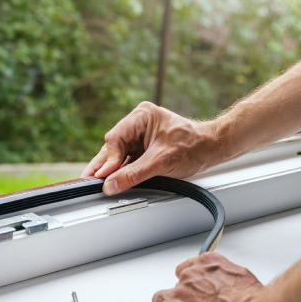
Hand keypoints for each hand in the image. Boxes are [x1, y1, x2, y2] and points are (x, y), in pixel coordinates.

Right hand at [81, 101, 219, 194]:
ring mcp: (140, 137)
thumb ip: (134, 174)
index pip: (115, 139)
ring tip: (95, 183)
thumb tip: (111, 184)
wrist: (212, 149)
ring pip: (118, 155)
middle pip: (113, 147)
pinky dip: (120, 172)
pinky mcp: (144, 149)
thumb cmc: (193, 147)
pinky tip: (111, 182)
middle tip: (88, 181)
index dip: (108, 160)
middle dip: (103, 165)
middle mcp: (138, 124)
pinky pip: (127, 161)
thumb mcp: (161, 162)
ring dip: (110, 170)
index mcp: (141, 116)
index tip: (102, 177)